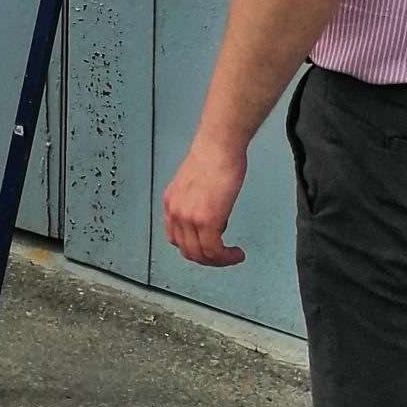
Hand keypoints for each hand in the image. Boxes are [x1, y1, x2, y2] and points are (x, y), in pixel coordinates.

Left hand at [163, 130, 249, 268]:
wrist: (219, 146)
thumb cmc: (213, 155)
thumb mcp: (195, 183)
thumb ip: (197, 202)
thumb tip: (212, 214)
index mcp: (171, 202)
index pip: (176, 237)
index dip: (193, 246)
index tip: (207, 247)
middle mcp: (176, 212)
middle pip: (187, 250)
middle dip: (207, 258)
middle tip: (222, 255)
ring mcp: (189, 218)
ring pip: (201, 255)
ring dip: (218, 260)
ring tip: (232, 256)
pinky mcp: (207, 221)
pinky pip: (214, 251)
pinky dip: (226, 257)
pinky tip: (235, 254)